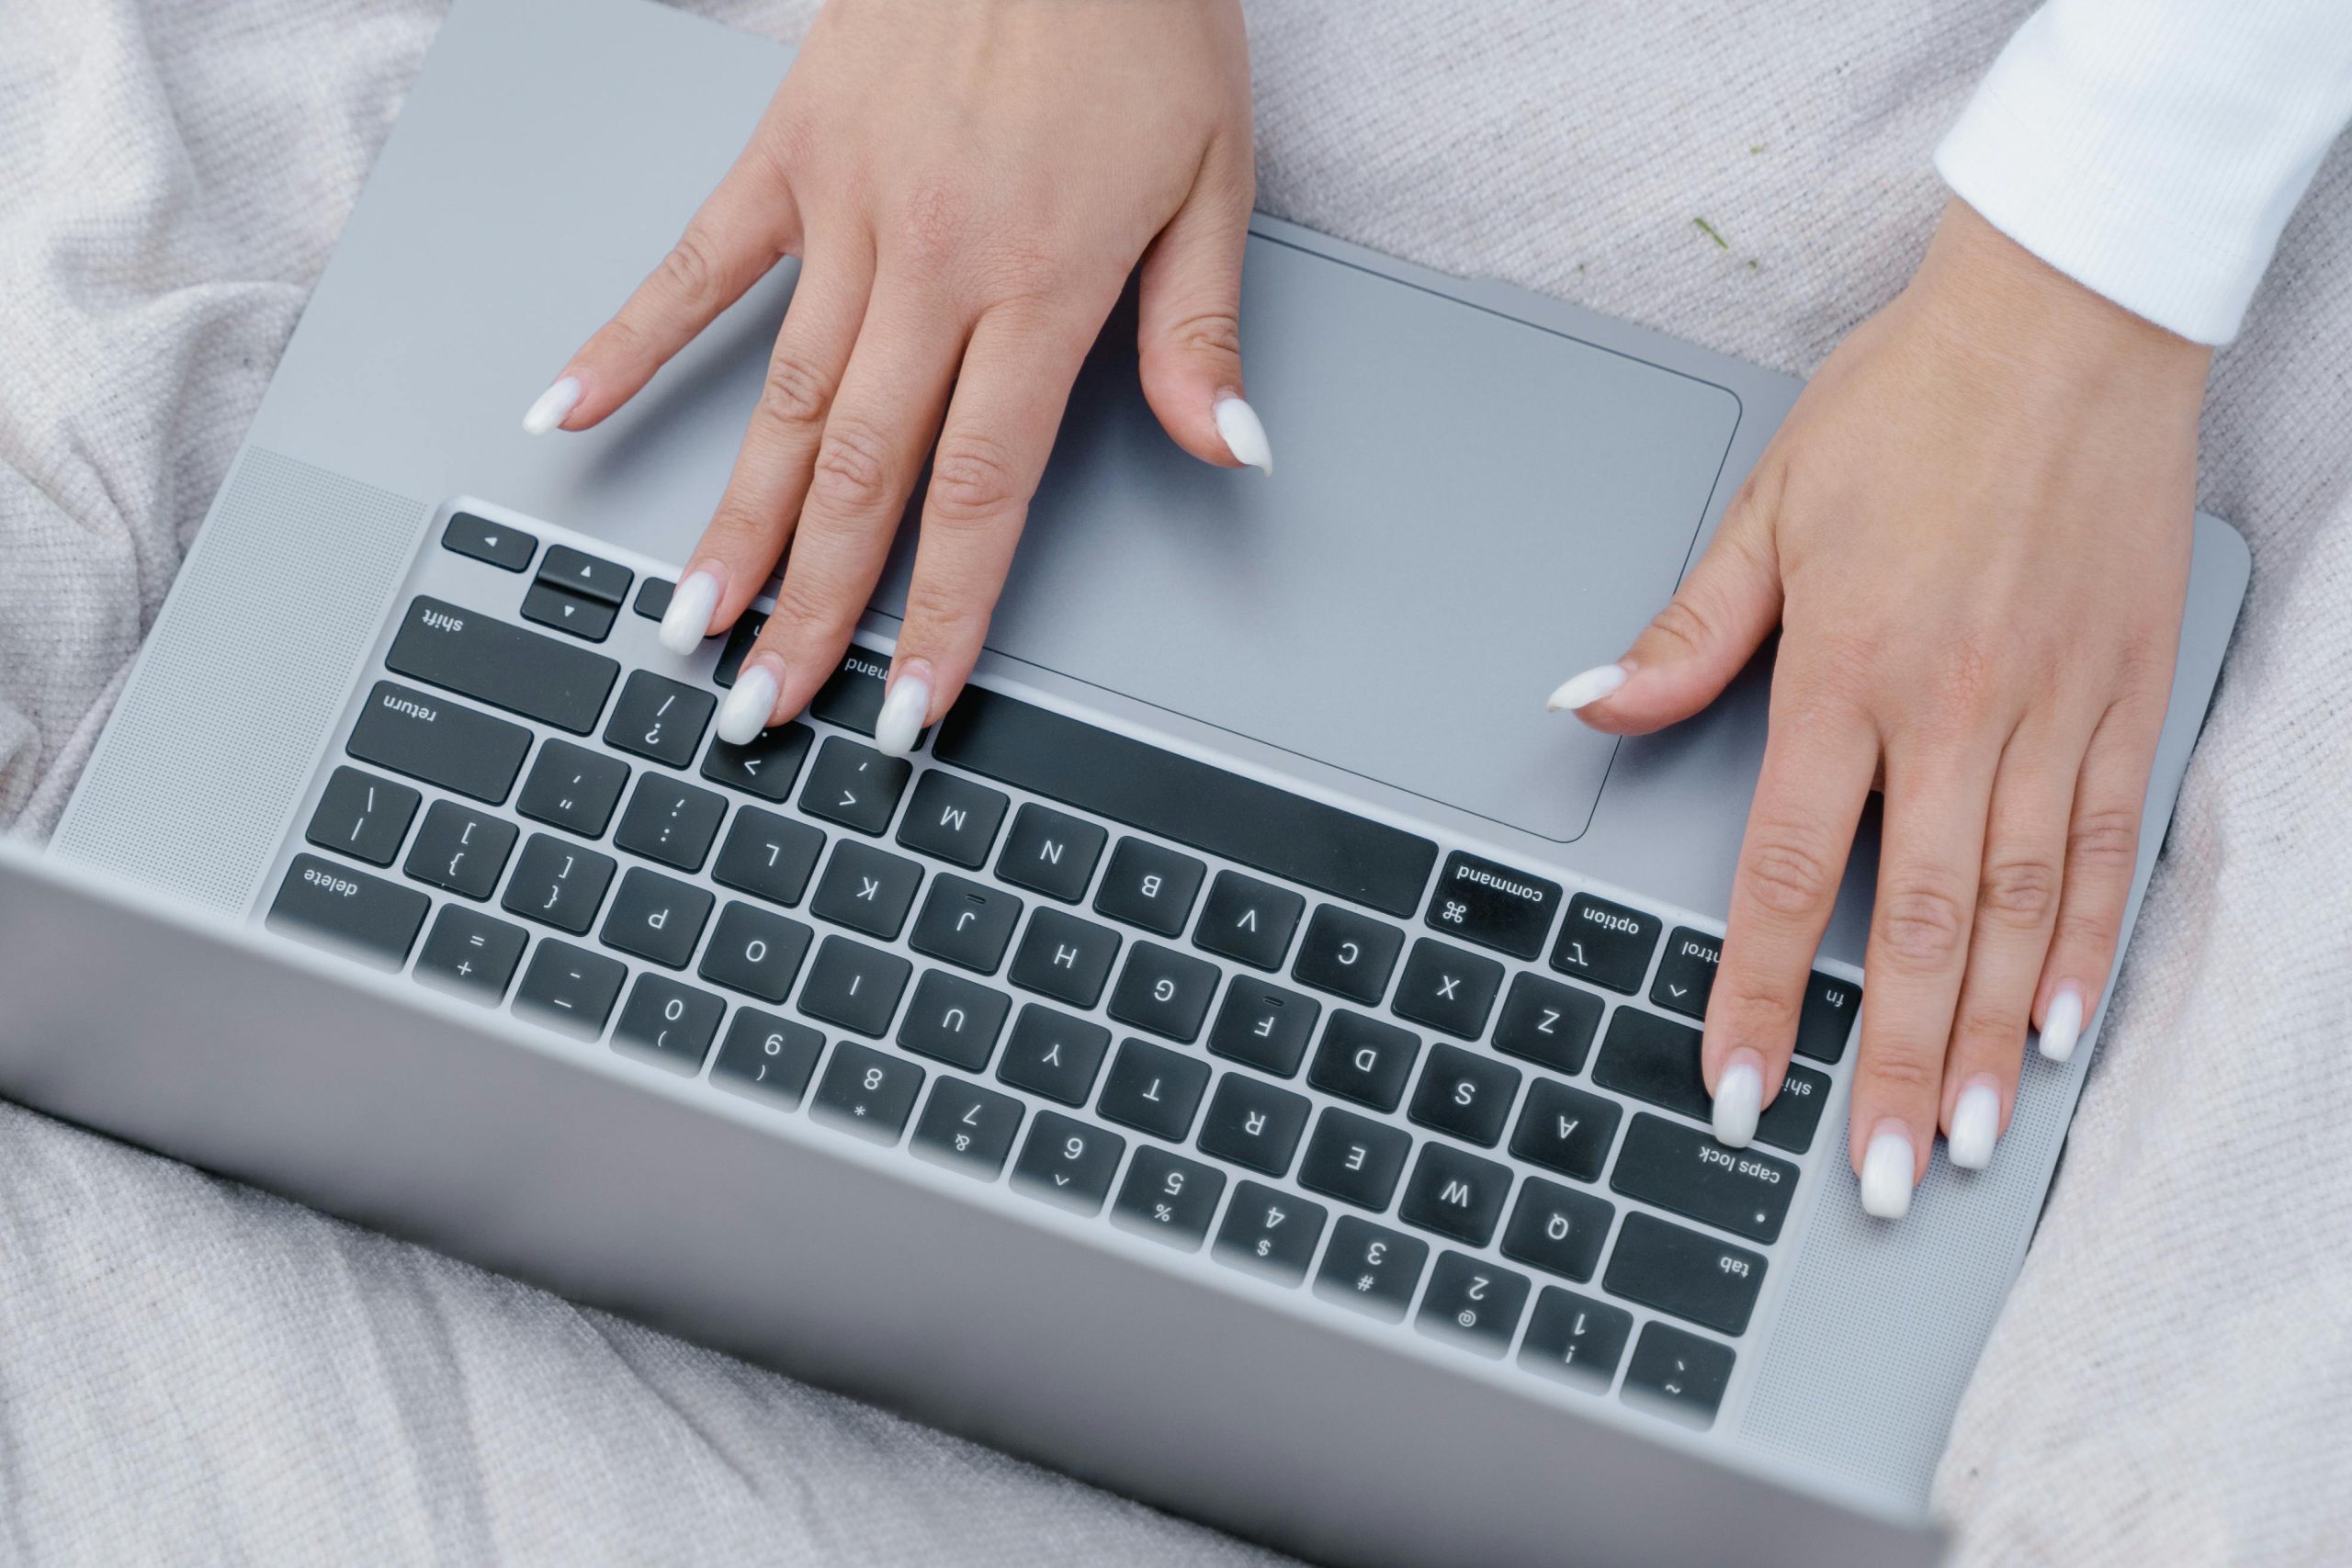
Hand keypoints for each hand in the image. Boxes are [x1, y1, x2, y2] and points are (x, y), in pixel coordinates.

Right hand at [525, 0, 1264, 750]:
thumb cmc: (1142, 9)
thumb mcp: (1217, 171)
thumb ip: (1198, 330)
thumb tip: (1228, 451)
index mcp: (1043, 286)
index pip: (981, 493)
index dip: (942, 614)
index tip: (905, 711)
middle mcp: (933, 264)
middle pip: (866, 478)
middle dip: (816, 612)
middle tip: (763, 712)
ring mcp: (845, 207)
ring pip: (781, 402)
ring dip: (733, 525)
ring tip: (684, 623)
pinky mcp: (785, 147)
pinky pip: (696, 264)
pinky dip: (630, 341)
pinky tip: (566, 416)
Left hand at [1551, 199, 2210, 1216]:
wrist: (2070, 316)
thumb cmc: (1912, 405)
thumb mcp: (1772, 507)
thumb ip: (1688, 633)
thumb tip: (1587, 705)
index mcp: (1848, 670)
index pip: (1786, 868)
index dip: (1754, 990)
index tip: (1735, 1086)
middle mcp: (1956, 709)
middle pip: (1913, 921)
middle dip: (1887, 1061)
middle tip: (1870, 1175)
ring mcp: (2054, 708)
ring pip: (2020, 907)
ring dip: (1988, 1035)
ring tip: (1966, 1139)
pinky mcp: (2127, 692)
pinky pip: (2110, 844)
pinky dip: (2089, 943)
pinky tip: (2064, 1023)